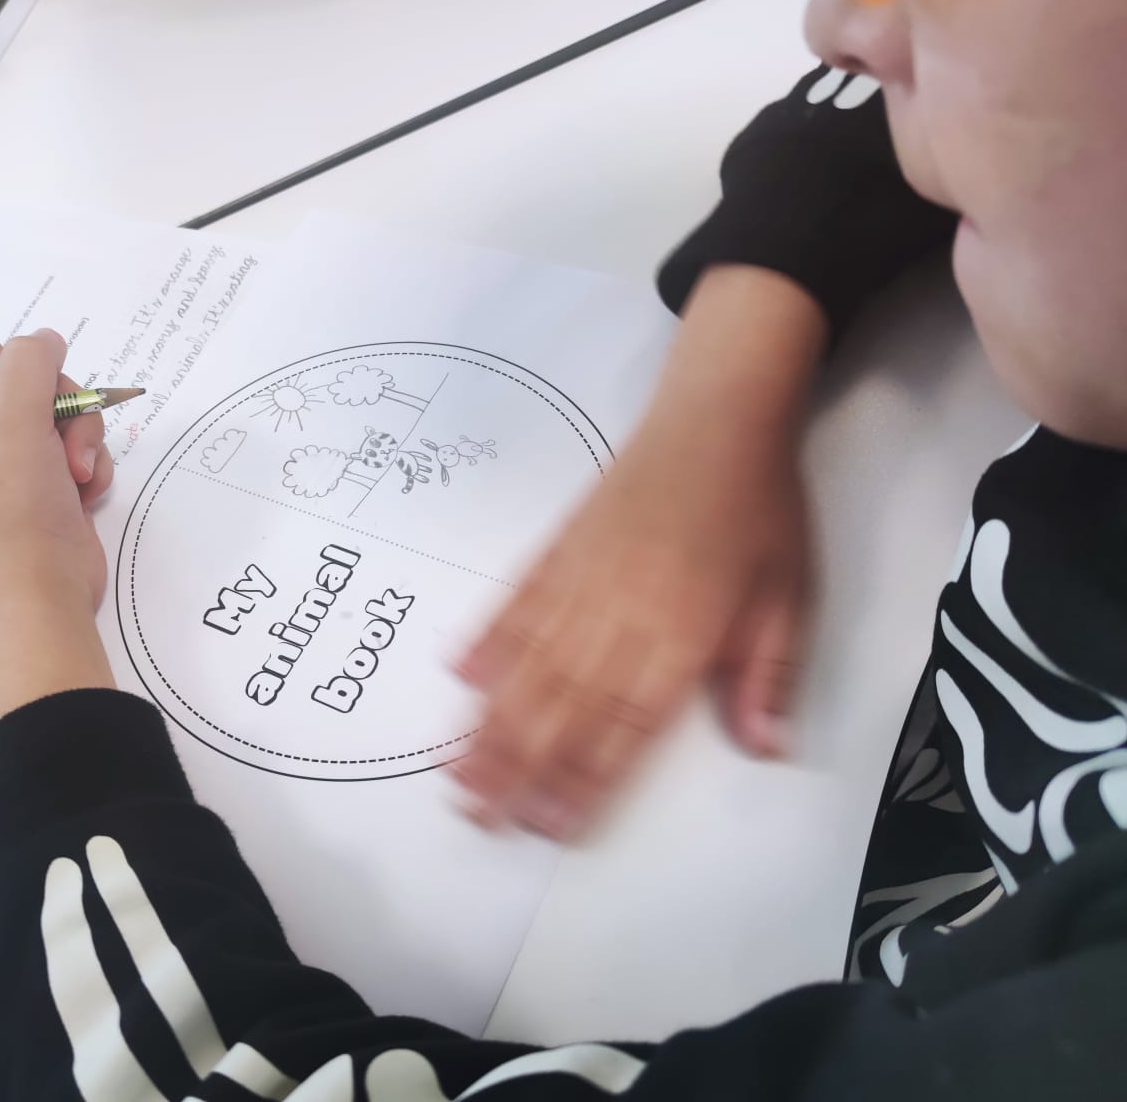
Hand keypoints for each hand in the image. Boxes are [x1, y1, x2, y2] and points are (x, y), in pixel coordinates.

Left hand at [0, 323, 116, 727]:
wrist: (43, 590)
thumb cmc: (15, 508)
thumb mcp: (15, 423)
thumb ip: (29, 365)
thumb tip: (46, 340)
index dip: (8, 365)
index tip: (18, 402)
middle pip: (31, 373)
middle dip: (58, 407)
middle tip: (56, 444)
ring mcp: (15, 455)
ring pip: (64, 408)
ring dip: (81, 439)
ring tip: (74, 475)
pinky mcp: (49, 479)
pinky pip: (81, 443)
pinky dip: (90, 465)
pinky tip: (82, 492)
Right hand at [453, 265, 826, 838]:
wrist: (719, 416)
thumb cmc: (761, 512)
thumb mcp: (789, 596)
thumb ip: (769, 674)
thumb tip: (764, 749)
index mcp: (680, 633)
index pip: (626, 725)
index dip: (587, 779)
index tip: (552, 826)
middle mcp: (619, 614)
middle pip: (560, 704)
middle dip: (517, 766)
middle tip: (476, 817)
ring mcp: (581, 581)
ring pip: (528, 665)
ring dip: (490, 722)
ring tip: (455, 769)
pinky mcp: (559, 551)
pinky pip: (517, 604)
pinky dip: (488, 641)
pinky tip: (461, 675)